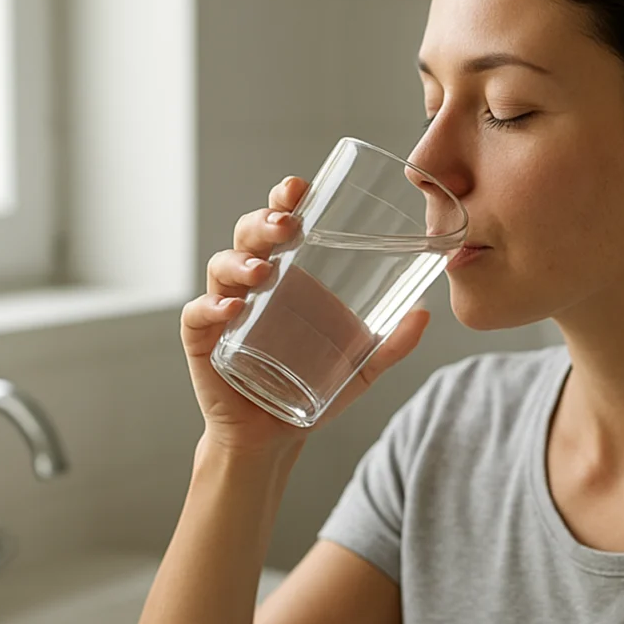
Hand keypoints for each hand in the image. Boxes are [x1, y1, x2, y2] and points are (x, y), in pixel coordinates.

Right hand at [180, 176, 431, 454]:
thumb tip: (425, 313)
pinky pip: (199, 314)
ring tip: (263, 271)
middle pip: (249, 234)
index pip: (282, 223)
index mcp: (289, 274)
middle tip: (287, 224)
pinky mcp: (204, 340)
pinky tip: (233, 309)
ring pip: (222, 266)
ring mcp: (225, 308)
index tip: (300, 187)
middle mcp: (254, 282)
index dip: (285, 200)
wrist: (275, 436)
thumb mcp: (361, 366)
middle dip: (264, 221)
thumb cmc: (312, 386)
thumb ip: (392, 343)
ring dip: (241, 261)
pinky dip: (212, 307)